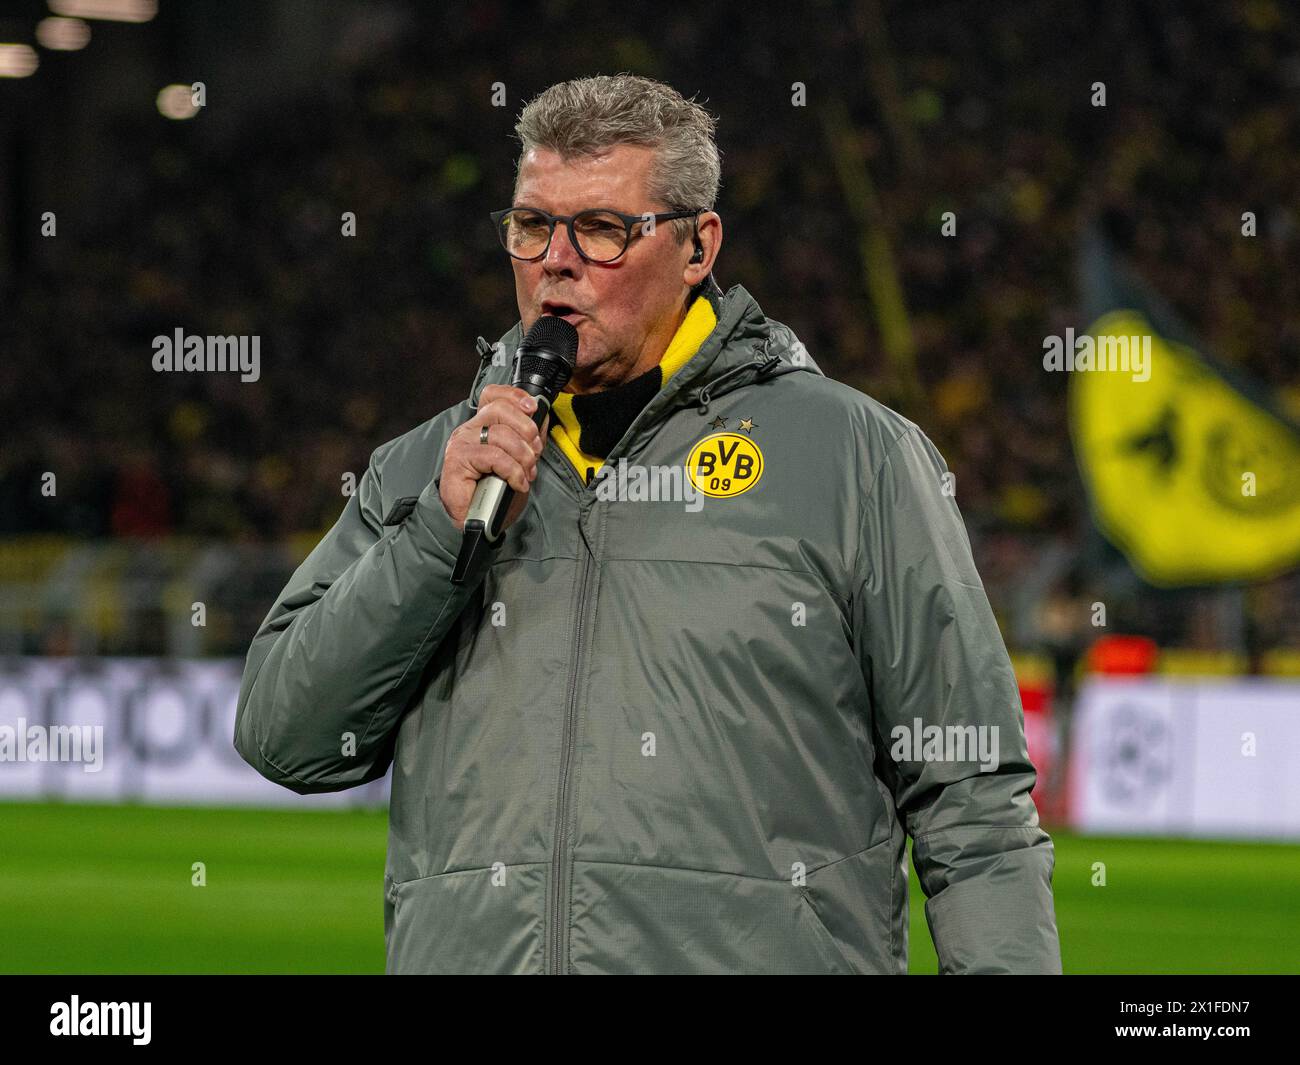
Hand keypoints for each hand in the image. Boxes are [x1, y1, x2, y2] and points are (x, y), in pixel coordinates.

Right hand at [439, 385, 549, 531]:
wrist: (476, 521)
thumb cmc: (495, 492)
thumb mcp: (520, 461)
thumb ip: (529, 439)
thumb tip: (543, 417)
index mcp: (482, 425)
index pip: (493, 395)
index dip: (514, 396)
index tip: (532, 407)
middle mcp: (469, 430)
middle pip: (500, 409)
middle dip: (527, 430)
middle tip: (535, 453)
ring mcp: (462, 444)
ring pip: (501, 434)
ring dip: (523, 457)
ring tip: (527, 475)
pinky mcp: (458, 460)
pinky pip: (495, 456)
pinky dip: (513, 471)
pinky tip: (517, 483)